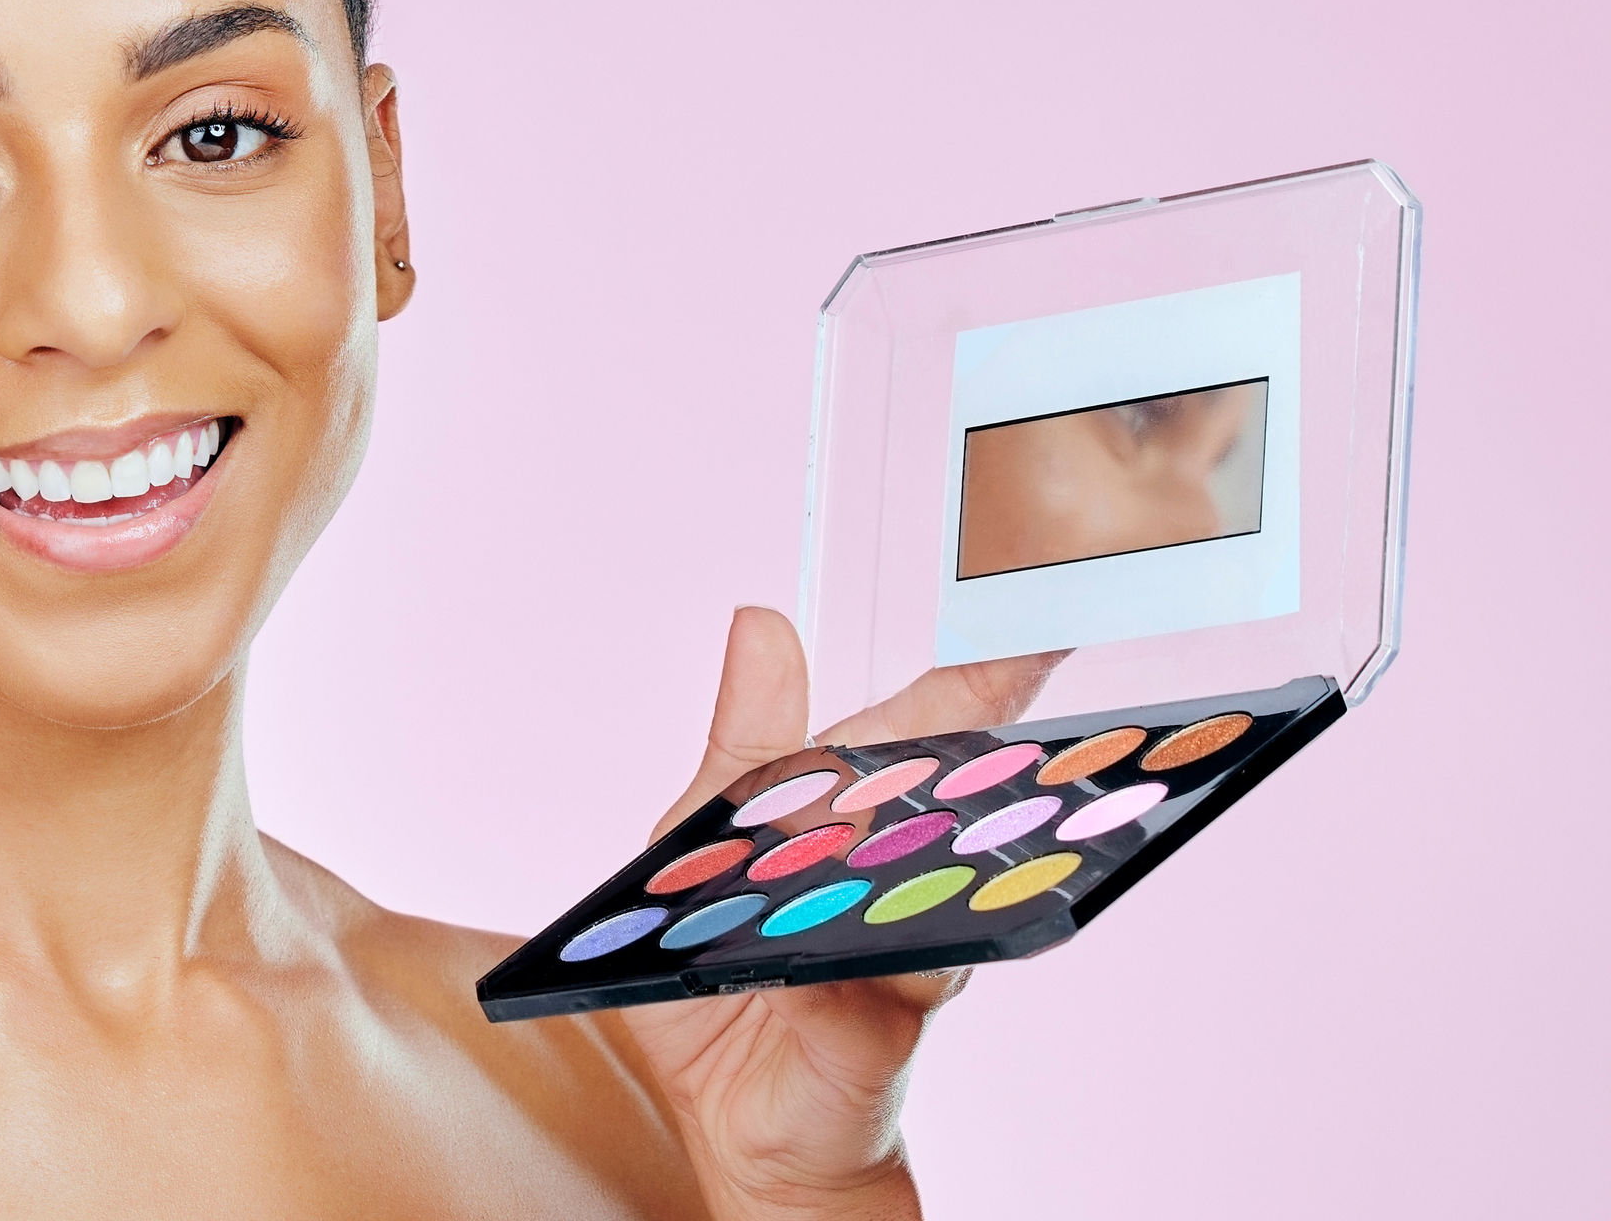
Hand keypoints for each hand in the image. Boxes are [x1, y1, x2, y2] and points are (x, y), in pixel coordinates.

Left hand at [616, 610, 1063, 1218]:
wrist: (737, 1117)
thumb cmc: (724, 968)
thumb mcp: (702, 838)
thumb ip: (745, 739)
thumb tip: (764, 620)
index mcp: (857, 822)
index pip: (921, 736)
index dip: (978, 683)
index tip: (1032, 628)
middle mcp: (904, 878)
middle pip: (950, 792)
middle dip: (987, 735)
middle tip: (1033, 668)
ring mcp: (908, 947)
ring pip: (945, 877)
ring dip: (950, 833)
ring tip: (970, 777)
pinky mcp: (885, 1023)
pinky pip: (905, 982)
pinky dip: (898, 958)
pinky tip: (895, 938)